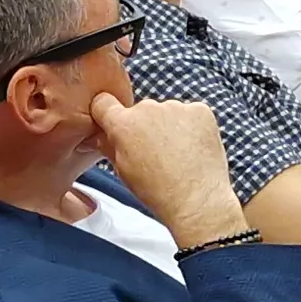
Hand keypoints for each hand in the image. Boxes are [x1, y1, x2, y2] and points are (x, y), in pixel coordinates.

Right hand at [87, 93, 247, 246]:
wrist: (196, 199)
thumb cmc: (159, 191)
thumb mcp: (123, 171)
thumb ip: (108, 146)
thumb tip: (100, 136)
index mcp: (124, 124)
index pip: (104, 102)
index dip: (107, 114)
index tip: (114, 123)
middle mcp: (148, 109)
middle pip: (140, 110)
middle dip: (144, 126)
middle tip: (154, 152)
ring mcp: (176, 107)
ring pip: (166, 112)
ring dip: (168, 126)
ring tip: (177, 153)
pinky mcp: (200, 111)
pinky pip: (190, 113)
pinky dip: (191, 126)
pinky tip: (192, 147)